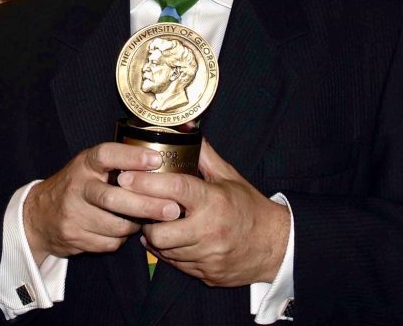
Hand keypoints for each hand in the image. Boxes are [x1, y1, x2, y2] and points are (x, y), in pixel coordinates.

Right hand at [23, 143, 182, 264]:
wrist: (39, 215)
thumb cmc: (76, 185)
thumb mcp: (89, 166)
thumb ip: (115, 164)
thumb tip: (158, 163)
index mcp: (84, 164)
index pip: (106, 155)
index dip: (131, 157)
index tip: (155, 160)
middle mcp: (77, 186)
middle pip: (113, 198)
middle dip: (146, 205)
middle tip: (172, 209)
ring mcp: (73, 214)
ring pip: (115, 225)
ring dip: (136, 225)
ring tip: (146, 219)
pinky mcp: (74, 236)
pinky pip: (109, 242)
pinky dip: (121, 238)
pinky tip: (123, 230)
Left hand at [117, 138, 289, 286]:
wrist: (275, 246)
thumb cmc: (250, 207)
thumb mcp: (229, 177)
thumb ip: (204, 155)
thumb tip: (186, 129)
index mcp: (213, 201)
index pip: (174, 190)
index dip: (146, 183)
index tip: (126, 177)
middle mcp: (209, 230)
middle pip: (160, 231)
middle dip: (146, 221)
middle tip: (142, 209)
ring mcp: (207, 256)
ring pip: (165, 250)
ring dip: (156, 238)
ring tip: (157, 223)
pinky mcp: (207, 274)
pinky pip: (176, 265)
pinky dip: (170, 252)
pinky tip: (172, 240)